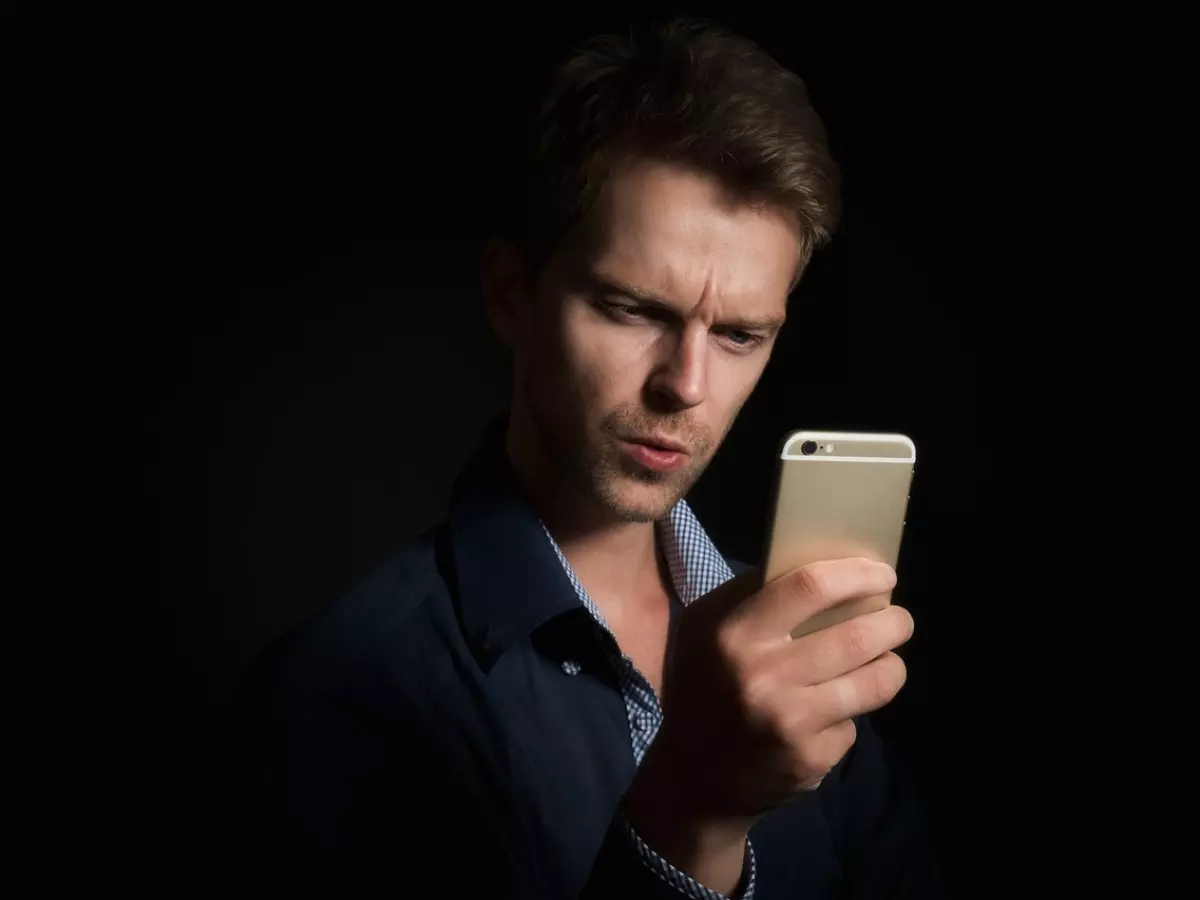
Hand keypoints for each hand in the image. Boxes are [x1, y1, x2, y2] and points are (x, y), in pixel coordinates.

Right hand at [624, 558, 913, 890]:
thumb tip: (822, 567)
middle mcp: (764, 676)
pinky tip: (834, 711)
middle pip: (857, 635)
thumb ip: (752, 595)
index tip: (883, 575)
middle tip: (898, 619)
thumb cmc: (705, 685)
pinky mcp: (811, 758)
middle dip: (894, 622)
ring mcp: (791, 722)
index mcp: (736, 634)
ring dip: (892, 665)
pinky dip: (851, 712)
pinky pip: (854, 723)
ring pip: (874, 682)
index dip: (858, 575)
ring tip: (887, 659)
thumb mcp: (706, 629)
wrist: (694, 776)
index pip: (811, 587)